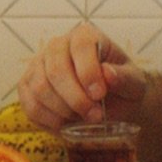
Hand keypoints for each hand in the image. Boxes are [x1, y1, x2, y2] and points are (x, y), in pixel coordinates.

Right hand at [18, 23, 146, 130]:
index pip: (80, 46)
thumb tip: (108, 73)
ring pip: (40, 89)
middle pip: (56, 70)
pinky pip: (30, 106)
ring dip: (63, 111)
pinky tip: (66, 124)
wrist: (110, 102)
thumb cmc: (121, 88)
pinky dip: (49, 121)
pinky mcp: (26, 87)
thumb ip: (125, 78)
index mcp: (85, 36)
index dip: (88, 72)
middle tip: (94, 116)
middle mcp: (57, 46)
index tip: (100, 95)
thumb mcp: (134, 84)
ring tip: (83, 120)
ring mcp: (37, 66)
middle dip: (75, 99)